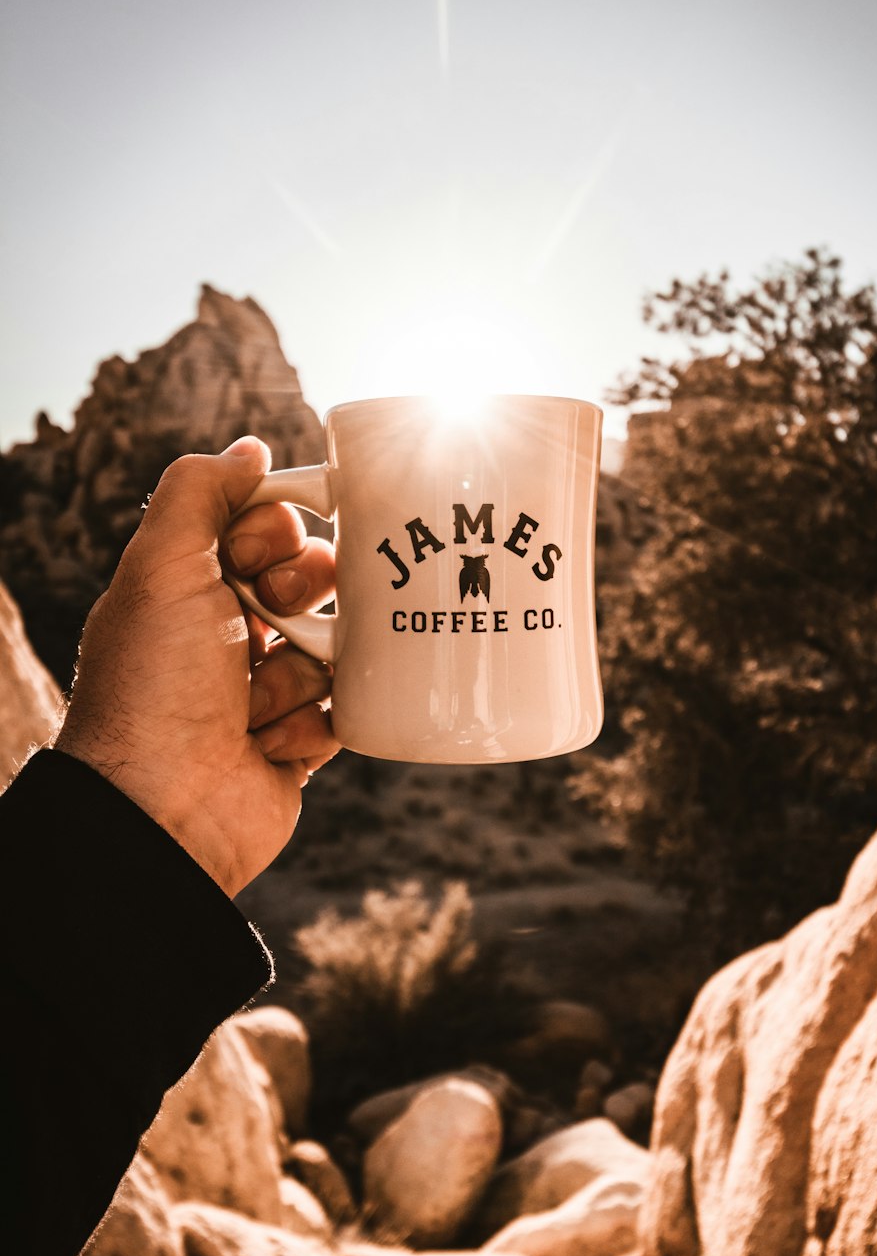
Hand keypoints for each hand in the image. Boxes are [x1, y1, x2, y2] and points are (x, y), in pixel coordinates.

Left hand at [55, 437, 338, 895]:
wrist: (161, 809)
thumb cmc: (153, 685)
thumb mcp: (159, 565)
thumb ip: (199, 491)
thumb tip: (250, 446)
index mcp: (193, 587)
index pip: (267, 527)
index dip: (276, 533)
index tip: (256, 557)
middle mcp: (230, 634)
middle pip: (314, 578)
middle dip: (302, 596)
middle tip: (272, 619)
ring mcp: (268, 690)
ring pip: (333, 646)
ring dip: (295, 674)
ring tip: (251, 707)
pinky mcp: (301, 743)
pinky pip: (344, 711)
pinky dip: (310, 726)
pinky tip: (267, 746)